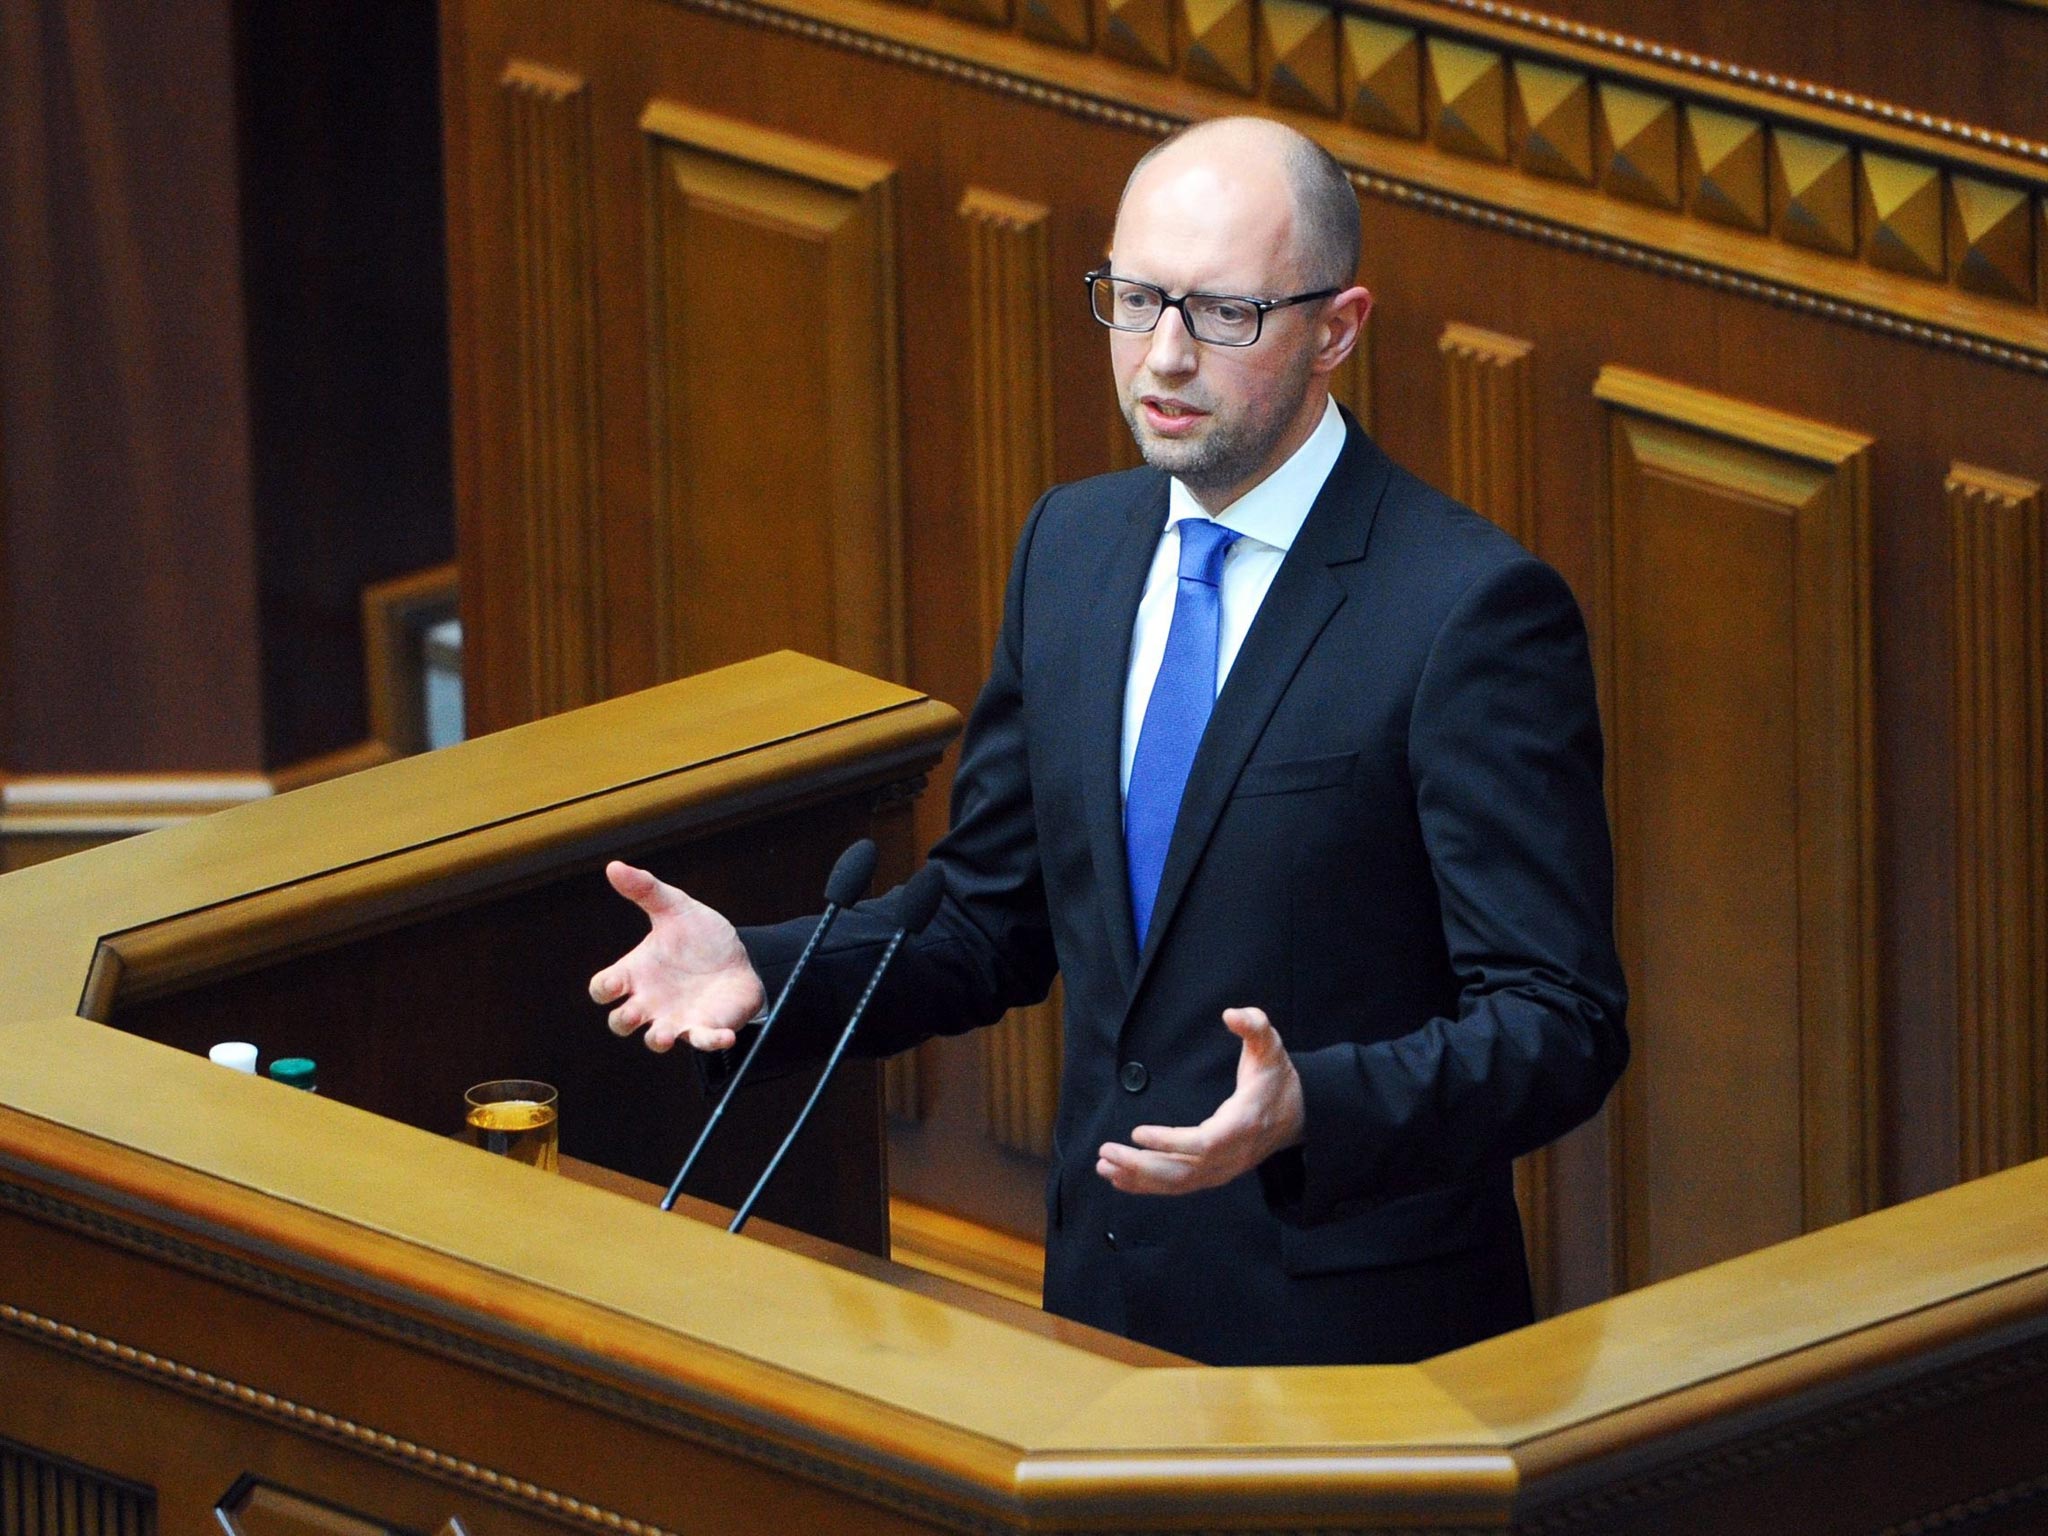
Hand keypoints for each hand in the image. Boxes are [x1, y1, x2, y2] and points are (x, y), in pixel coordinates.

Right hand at [587, 862, 765, 1051]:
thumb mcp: (674, 907)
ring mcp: (675, 1017)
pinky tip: (725, 1036)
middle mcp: (649, 1001)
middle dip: (624, 1020)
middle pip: (620, 1022)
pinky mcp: (704, 1026)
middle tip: (637, 1009)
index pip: (603, 989)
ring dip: (658, 1038)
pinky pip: (704, 1041)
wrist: (737, 955)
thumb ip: (645, 890)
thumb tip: (614, 866)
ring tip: (665, 1034)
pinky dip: (712, 1041)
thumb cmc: (697, 935)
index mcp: (635, 973)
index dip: (603, 989)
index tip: (614, 982)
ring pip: (656, 1040)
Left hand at [1096, 1007, 1304, 1194]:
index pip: (1204, 1144)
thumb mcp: (1270, 1047)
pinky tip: (1121, 1178)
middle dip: (1142, 1166)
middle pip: (1184, 1171)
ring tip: (1104, 1165)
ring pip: (1178, 1183)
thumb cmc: (1276, 1079)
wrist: (1299, 1115)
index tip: (1137, 1132)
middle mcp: (1233, 1155)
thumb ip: (1254, 1025)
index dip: (1170, 1142)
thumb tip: (1231, 1014)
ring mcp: (1224, 1169)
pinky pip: (1179, 1186)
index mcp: (1243, 1125)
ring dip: (1138, 1178)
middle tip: (1107, 1152)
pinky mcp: (1216, 1174)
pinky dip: (1148, 1186)